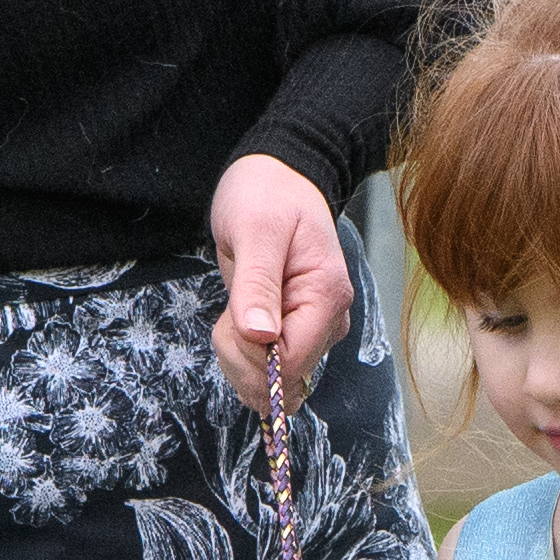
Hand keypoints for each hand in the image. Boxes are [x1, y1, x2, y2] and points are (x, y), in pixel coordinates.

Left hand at [210, 153, 356, 409]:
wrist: (277, 178)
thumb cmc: (267, 194)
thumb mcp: (255, 230)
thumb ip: (257, 284)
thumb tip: (261, 337)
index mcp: (327, 297)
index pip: (291, 363)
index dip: (250, 356)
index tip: (229, 323)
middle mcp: (330, 321)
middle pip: (283, 378)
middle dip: (242, 358)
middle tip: (229, 313)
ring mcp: (317, 330)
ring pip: (274, 381)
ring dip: (240, 358)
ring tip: (236, 310)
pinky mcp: (301, 333)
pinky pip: (270, 370)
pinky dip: (245, 357)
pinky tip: (241, 325)